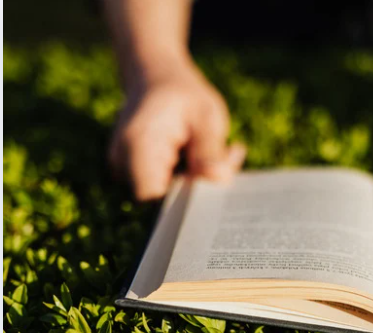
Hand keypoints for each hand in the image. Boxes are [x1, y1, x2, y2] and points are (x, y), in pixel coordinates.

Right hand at [109, 60, 244, 200]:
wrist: (155, 75)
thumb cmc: (182, 93)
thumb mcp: (206, 115)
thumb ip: (211, 150)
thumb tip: (218, 181)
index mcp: (137, 145)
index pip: (152, 196)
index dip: (184, 198)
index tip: (214, 181)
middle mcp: (123, 161)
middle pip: (163, 198)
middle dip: (201, 188)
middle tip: (230, 158)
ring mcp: (126, 169)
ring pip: (168, 195)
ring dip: (200, 181)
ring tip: (224, 150)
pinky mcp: (138, 174)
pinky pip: (168, 188)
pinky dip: (193, 176)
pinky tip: (209, 153)